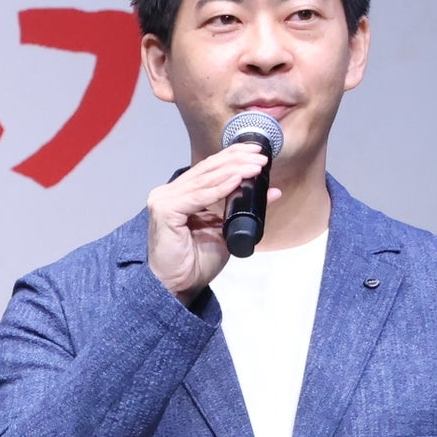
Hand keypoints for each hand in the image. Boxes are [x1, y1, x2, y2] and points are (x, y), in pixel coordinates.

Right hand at [146, 143, 277, 304]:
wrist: (178, 285)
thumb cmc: (196, 261)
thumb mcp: (227, 229)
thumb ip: (244, 208)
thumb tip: (273, 190)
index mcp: (180, 195)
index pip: (208, 169)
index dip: (232, 157)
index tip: (257, 151)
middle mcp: (169, 193)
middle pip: (206, 170)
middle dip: (236, 160)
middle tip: (261, 156)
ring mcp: (163, 200)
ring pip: (204, 180)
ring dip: (233, 171)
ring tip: (256, 166)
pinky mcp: (164, 211)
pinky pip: (198, 197)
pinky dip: (219, 189)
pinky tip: (237, 180)